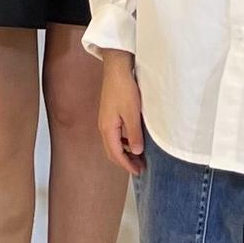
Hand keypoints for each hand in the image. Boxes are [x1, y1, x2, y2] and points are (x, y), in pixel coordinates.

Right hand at [98, 51, 144, 175]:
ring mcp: (106, 121)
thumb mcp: (132, 114)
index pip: (116, 154)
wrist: (117, 70)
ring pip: (114, 144)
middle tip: (140, 168)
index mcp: (107, 129)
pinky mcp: (110, 116)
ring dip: (126, 153)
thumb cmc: (124, 90)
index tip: (138, 172)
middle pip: (113, 151)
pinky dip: (125, 143)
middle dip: (125, 162)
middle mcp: (104, 127)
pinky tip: (134, 142)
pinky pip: (116, 136)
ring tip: (139, 158)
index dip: (127, 165)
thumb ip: (134, 134)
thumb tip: (137, 152)